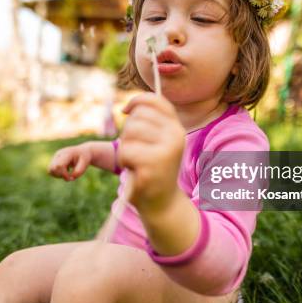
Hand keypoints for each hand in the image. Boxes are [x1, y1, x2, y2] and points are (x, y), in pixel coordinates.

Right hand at [48, 143, 91, 180]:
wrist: (83, 152)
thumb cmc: (84, 157)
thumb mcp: (86, 163)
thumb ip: (79, 171)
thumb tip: (71, 177)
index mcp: (67, 153)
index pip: (59, 166)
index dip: (64, 174)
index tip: (72, 178)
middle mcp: (59, 154)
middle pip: (53, 168)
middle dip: (61, 175)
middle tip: (70, 177)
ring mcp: (55, 157)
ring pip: (50, 170)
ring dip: (58, 176)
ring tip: (67, 174)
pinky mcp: (54, 161)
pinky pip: (50, 171)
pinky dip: (57, 175)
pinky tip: (65, 172)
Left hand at [119, 93, 185, 213]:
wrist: (163, 202)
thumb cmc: (154, 167)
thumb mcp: (157, 140)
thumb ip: (149, 120)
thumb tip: (127, 107)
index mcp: (176, 127)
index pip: (154, 100)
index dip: (135, 101)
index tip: (125, 111)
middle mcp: (175, 135)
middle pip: (136, 118)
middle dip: (128, 133)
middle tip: (137, 151)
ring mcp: (166, 150)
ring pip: (129, 133)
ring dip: (125, 148)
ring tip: (136, 161)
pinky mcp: (153, 164)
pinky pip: (126, 151)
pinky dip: (125, 161)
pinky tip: (136, 170)